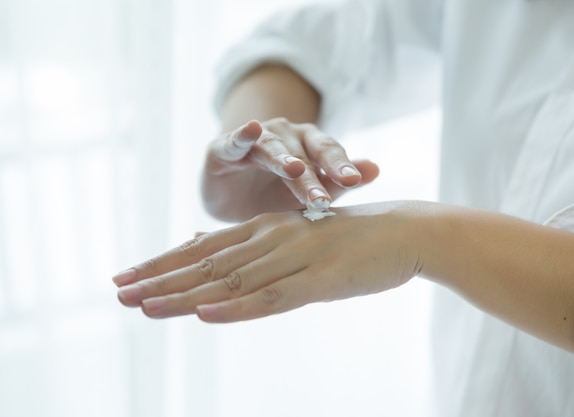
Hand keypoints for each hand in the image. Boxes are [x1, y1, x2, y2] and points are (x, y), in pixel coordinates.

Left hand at [112, 202, 420, 322]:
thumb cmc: (353, 238)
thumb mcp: (300, 237)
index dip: (163, 262)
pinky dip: (239, 307)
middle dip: (160, 279)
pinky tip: (207, 314)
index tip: (127, 277)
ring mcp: (297, 257)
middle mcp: (274, 238)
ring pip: (233, 280)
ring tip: (145, 307)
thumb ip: (259, 246)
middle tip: (118, 293)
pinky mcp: (322, 279)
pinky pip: (274, 297)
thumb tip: (220, 251)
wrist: (406, 230)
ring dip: (186, 295)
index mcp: (268, 228)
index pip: (205, 247)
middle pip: (208, 263)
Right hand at [203, 118, 378, 220]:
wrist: (232, 198)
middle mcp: (286, 136)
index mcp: (310, 146)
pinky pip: (236, 140)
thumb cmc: (277, 195)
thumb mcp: (309, 193)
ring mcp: (256, 139)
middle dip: (312, 178)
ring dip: (283, 158)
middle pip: (303, 155)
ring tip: (294, 169)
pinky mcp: (225, 147)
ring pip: (273, 148)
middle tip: (322, 198)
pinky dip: (243, 134)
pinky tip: (250, 129)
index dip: (340, 166)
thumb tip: (376, 169)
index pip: (329, 153)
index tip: (353, 181)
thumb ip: (339, 182)